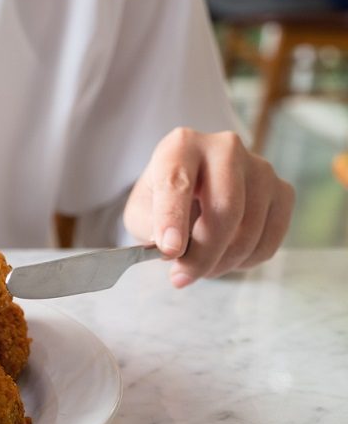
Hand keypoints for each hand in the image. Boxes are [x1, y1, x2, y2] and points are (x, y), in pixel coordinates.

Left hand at [123, 127, 294, 287]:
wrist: (191, 187)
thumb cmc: (162, 200)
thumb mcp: (141, 211)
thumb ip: (150, 227)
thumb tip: (174, 248)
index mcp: (181, 146)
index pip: (177, 183)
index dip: (173, 220)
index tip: (170, 251)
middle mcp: (225, 148)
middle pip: (225, 208)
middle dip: (203, 254)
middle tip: (182, 277)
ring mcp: (260, 168)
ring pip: (249, 230)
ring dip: (222, 262)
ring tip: (199, 267)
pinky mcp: (282, 191)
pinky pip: (268, 241)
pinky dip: (244, 261)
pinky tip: (224, 258)